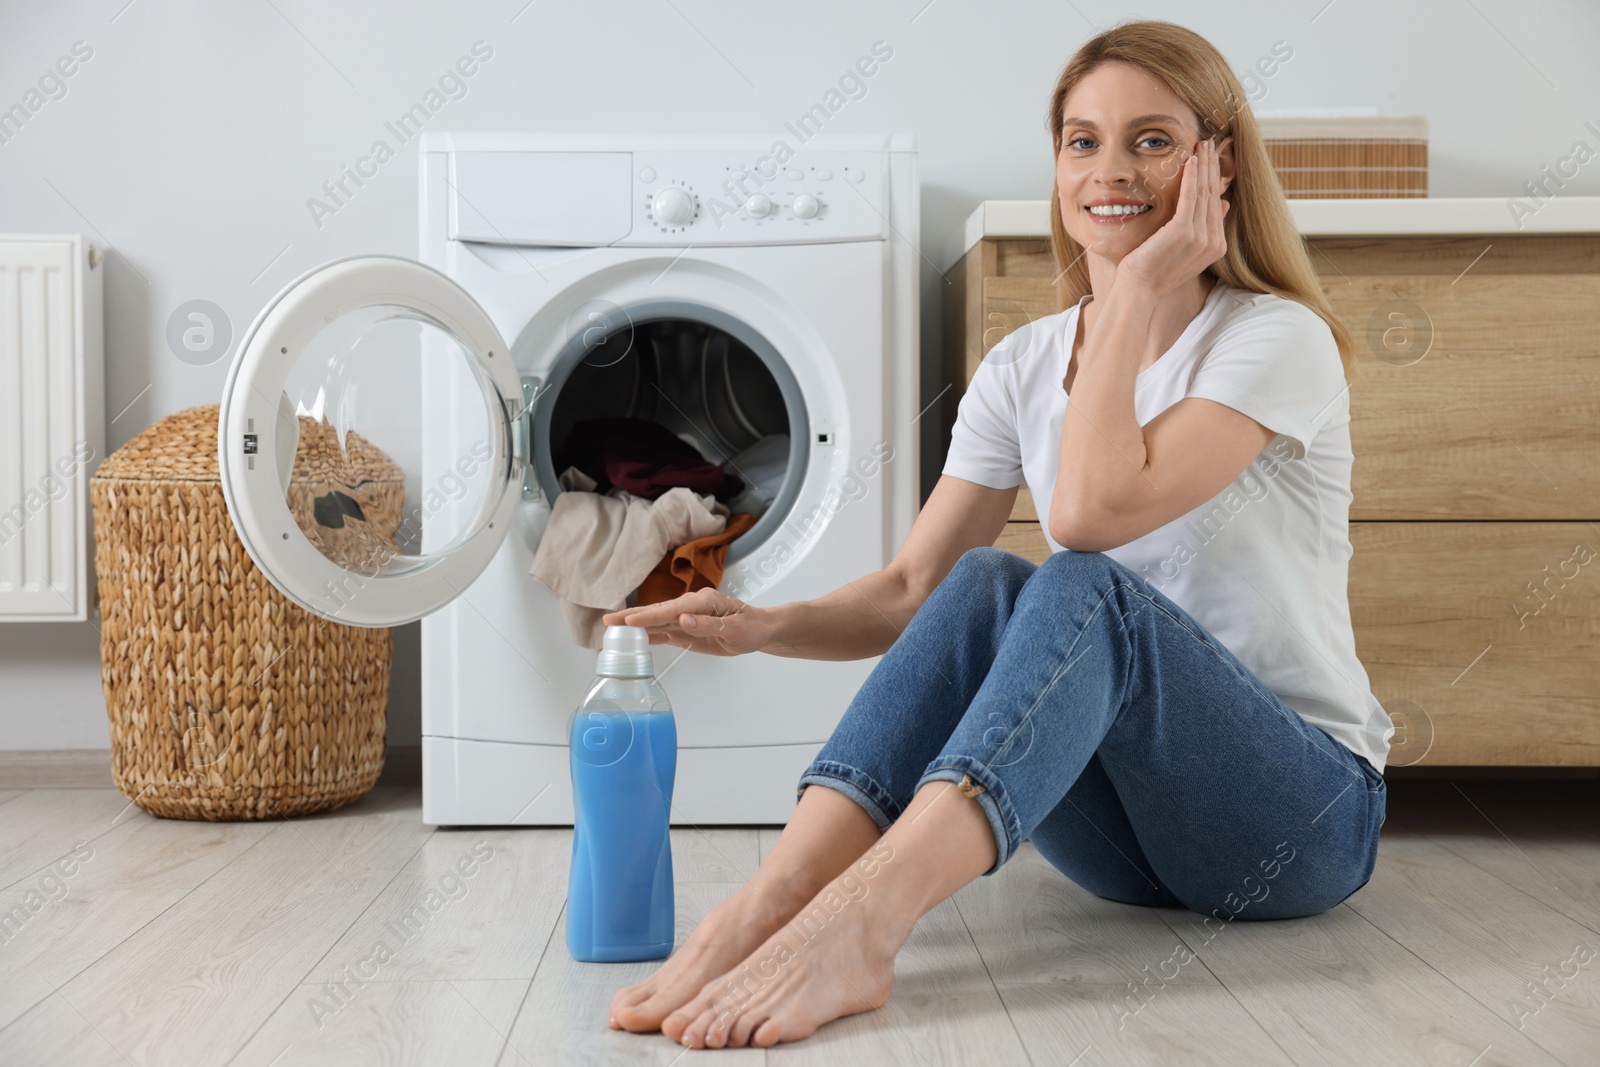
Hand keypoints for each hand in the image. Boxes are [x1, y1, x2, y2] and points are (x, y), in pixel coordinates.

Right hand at [602, 589, 773, 656]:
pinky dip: (648, 635)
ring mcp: (687, 618)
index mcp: (702, 601)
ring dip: (635, 626)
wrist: (759, 630)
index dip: (649, 615)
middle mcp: (690, 607)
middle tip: (608, 621)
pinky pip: (665, 632)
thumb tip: (683, 619)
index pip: (671, 609)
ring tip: (612, 629)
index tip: (629, 621)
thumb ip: (708, 624)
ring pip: (657, 622)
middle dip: (632, 617)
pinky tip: (633, 639)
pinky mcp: (687, 630)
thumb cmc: (751, 627)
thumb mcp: (735, 629)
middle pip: (657, 612)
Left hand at [1116, 136, 1230, 299]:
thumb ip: (1203, 229)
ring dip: (1204, 165)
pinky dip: (1191, 177)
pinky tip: (1191, 161)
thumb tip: (1224, 205)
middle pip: (1213, 194)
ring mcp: (1200, 238)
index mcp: (1215, 247)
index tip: (1211, 158)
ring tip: (1202, 144)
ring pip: (1204, 193)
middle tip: (1210, 142)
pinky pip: (1190, 198)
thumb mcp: (1184, 250)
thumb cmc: (1154, 272)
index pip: (1216, 204)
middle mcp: (1213, 242)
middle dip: (1212, 166)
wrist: (1139, 290)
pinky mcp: (1184, 232)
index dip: (1214, 178)